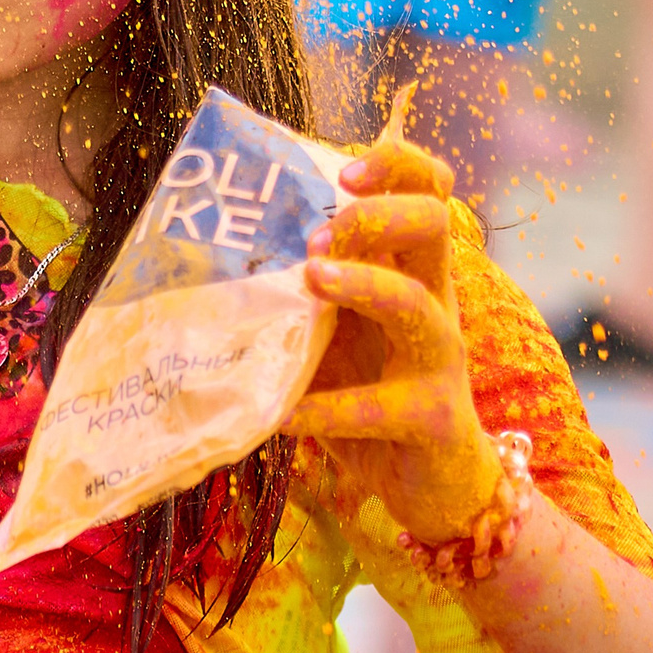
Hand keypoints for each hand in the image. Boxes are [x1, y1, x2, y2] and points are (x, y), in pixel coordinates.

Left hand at [288, 87, 502, 544]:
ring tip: (312, 279)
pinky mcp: (432, 420)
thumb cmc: (376, 396)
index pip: (429, 189)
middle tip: (319, 234)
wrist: (436, 488)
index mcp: (415, 271)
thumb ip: (305, 293)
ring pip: (418, 306)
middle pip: (436, 225)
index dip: (396, 164)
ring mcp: (440, 361)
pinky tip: (284, 415)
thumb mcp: (340, 335)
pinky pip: (381, 407)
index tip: (343, 172)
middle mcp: (437, 304)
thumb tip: (213, 255)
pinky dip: (329, 409)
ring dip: (365, 286)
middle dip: (379, 214)